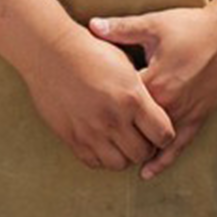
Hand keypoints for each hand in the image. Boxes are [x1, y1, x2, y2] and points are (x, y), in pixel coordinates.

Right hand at [22, 26, 175, 171]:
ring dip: (125, 155)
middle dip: (146, 147)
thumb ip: (142, 92)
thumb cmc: (92, 52)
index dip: (164, 135)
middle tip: (141, 137)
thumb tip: (153, 112)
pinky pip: (95, 162)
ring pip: (120, 164)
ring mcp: (91, 131)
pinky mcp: (72, 138)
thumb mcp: (125, 66)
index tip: (158, 128)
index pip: (163, 134)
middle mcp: (114, 118)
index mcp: (132, 98)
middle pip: (143, 153)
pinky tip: (103, 142)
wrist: (52, 53)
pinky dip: (102, 157)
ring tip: (121, 141)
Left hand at [89, 6, 216, 180]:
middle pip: (133, 127)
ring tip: (110, 154)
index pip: (119, 102)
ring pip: (153, 141)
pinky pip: (178, 146)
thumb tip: (91, 25)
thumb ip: (121, 28)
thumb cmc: (192, 27)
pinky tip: (147, 172)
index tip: (82, 103)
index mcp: (154, 82)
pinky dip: (162, 160)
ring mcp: (184, 114)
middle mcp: (169, 104)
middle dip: (112, 130)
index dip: (100, 103)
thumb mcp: (154, 24)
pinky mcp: (198, 118)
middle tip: (89, 133)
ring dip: (133, 147)